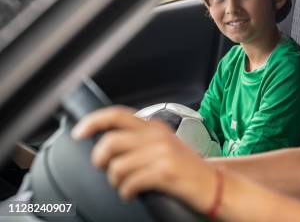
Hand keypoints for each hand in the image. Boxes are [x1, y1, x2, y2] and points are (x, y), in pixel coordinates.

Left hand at [72, 106, 215, 213]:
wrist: (213, 185)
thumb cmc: (186, 168)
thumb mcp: (164, 144)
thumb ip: (140, 138)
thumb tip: (106, 142)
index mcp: (154, 126)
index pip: (116, 114)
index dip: (93, 121)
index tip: (79, 133)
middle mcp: (157, 136)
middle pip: (111, 141)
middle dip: (99, 159)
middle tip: (104, 168)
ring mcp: (162, 153)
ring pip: (117, 166)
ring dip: (115, 181)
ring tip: (124, 184)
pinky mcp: (165, 172)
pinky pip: (129, 183)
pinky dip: (126, 192)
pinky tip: (132, 193)